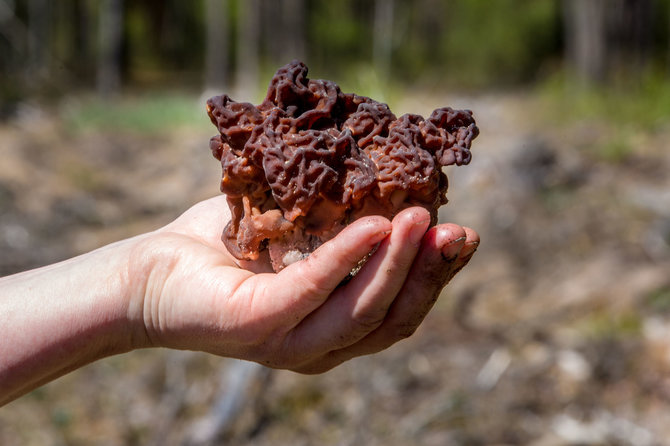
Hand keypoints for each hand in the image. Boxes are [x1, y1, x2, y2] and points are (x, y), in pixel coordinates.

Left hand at [132, 196, 478, 372]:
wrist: (150, 273)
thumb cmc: (225, 249)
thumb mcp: (296, 232)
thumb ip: (340, 219)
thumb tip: (392, 178)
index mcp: (334, 324)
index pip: (400, 309)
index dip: (436, 276)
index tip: (464, 234)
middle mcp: (321, 344)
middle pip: (394, 318)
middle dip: (431, 274)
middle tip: (457, 230)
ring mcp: (291, 342)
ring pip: (364, 311)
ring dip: (399, 264)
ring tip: (421, 218)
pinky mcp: (259, 326)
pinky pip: (315, 289)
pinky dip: (349, 257)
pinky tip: (375, 226)